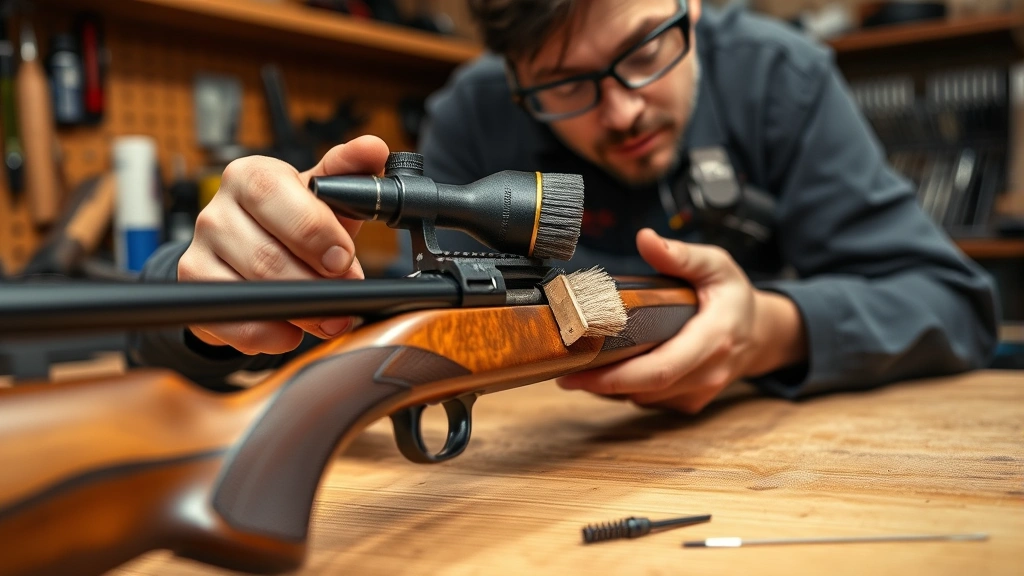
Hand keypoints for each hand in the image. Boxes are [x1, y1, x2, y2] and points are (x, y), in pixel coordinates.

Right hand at [178, 135, 389, 354]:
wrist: (255, 253)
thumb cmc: (295, 220)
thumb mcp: (325, 195)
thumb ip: (350, 172)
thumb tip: (374, 148)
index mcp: (251, 176)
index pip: (272, 194)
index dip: (312, 230)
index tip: (342, 258)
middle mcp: (217, 210)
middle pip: (266, 253)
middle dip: (315, 281)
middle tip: (345, 294)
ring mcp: (199, 250)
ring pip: (252, 290)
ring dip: (300, 311)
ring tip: (329, 317)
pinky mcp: (193, 289)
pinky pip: (235, 322)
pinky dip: (271, 333)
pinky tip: (292, 330)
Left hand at [556, 228, 806, 413]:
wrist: (761, 334)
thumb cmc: (734, 297)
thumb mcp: (716, 265)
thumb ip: (681, 255)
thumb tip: (646, 238)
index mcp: (714, 339)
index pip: (661, 369)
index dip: (617, 376)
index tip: (580, 371)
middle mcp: (707, 373)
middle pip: (645, 389)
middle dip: (600, 385)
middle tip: (564, 373)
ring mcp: (699, 393)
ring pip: (644, 398)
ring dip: (610, 387)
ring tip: (580, 366)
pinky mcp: (689, 402)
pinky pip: (650, 401)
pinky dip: (625, 389)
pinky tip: (607, 371)